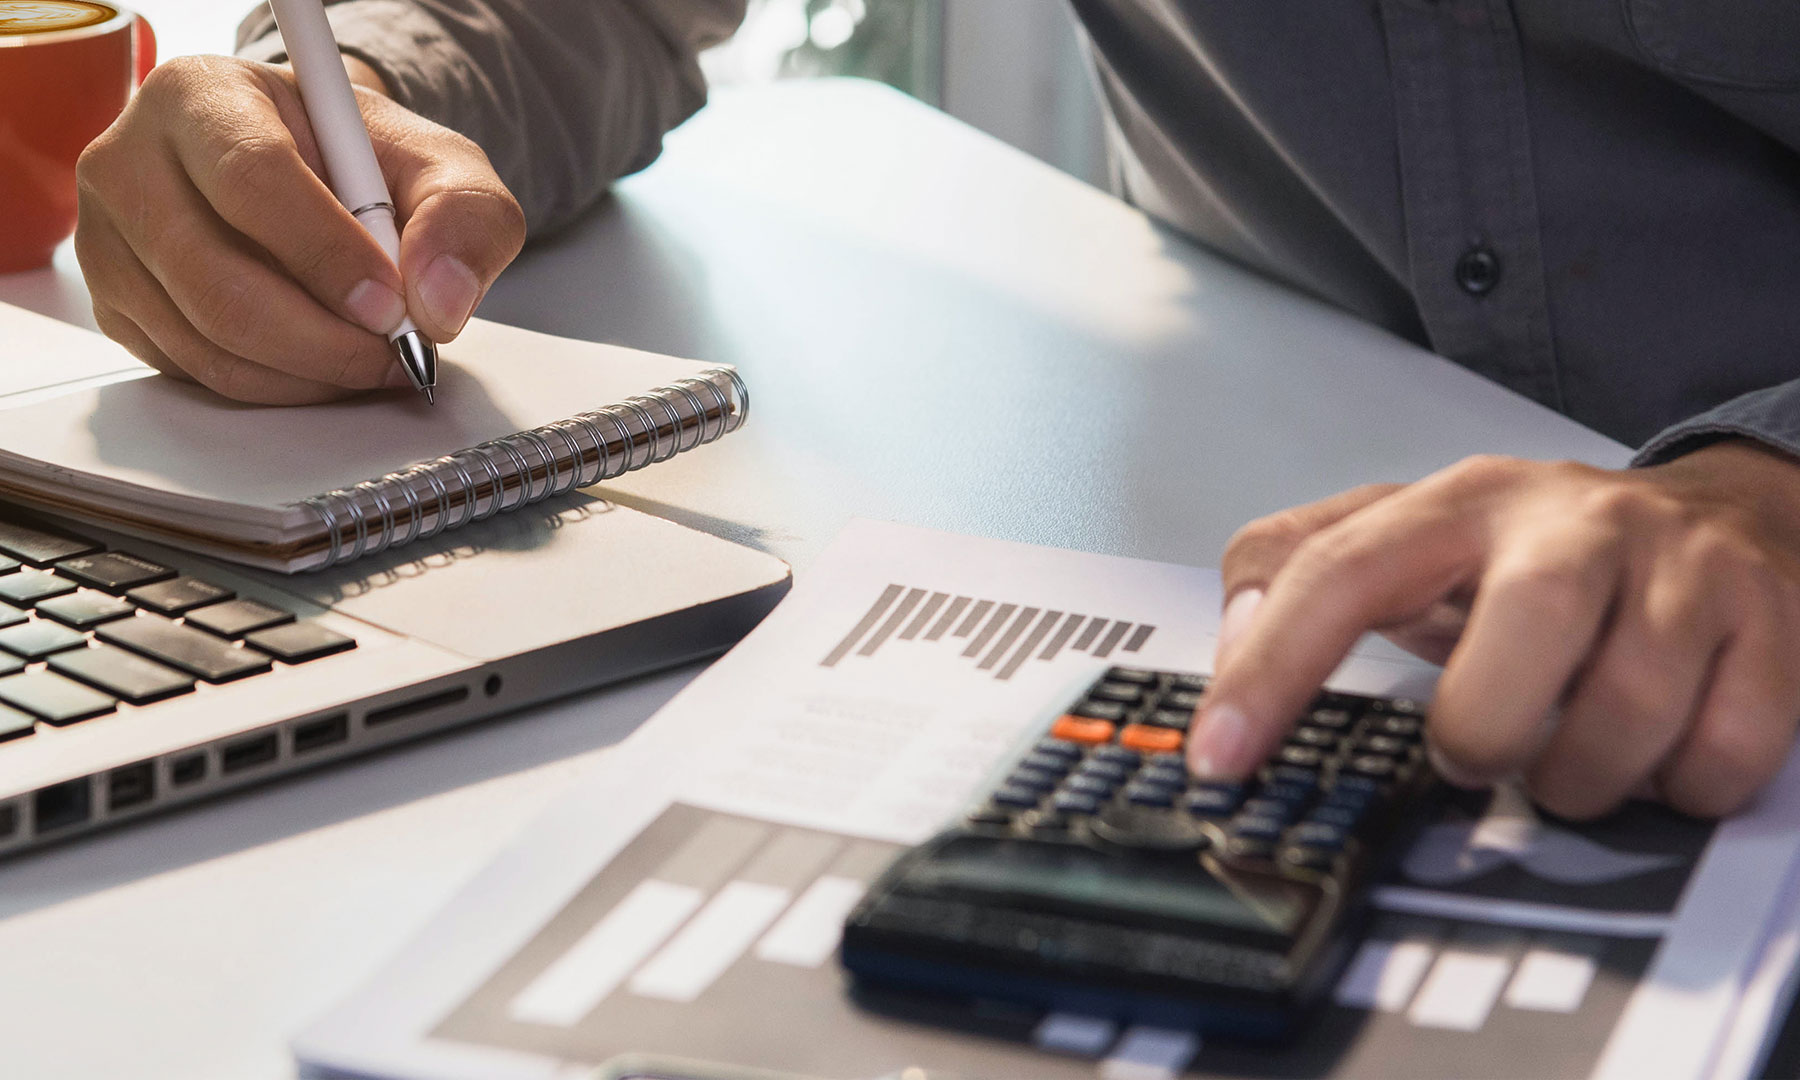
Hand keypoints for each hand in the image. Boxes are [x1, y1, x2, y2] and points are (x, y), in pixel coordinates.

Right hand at [75, 54, 524, 403]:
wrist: (316, 178)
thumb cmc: (361, 161)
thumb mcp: (441, 166)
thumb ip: (464, 216)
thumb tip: (439, 300)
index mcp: (202, 96)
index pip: (251, 181)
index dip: (326, 255)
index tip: (391, 304)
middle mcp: (132, 162)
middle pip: (215, 280)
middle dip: (323, 339)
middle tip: (392, 351)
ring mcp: (110, 239)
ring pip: (206, 340)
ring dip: (307, 371)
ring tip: (370, 357)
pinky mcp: (118, 304)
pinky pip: (196, 371)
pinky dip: (276, 385)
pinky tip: (323, 362)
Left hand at [1190, 441, 1799, 819]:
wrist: (1722, 519)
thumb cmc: (1541, 557)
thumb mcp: (1411, 543)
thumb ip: (1300, 577)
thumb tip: (1230, 656)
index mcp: (1458, 504)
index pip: (1339, 570)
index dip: (1269, 668)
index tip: (1221, 758)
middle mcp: (1570, 521)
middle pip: (1521, 629)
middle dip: (1483, 730)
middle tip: (1474, 752)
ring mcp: (1680, 568)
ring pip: (1631, 707)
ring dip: (1581, 775)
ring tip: (1565, 759)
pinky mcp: (1770, 622)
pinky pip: (1725, 748)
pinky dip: (1678, 784)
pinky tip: (1656, 753)